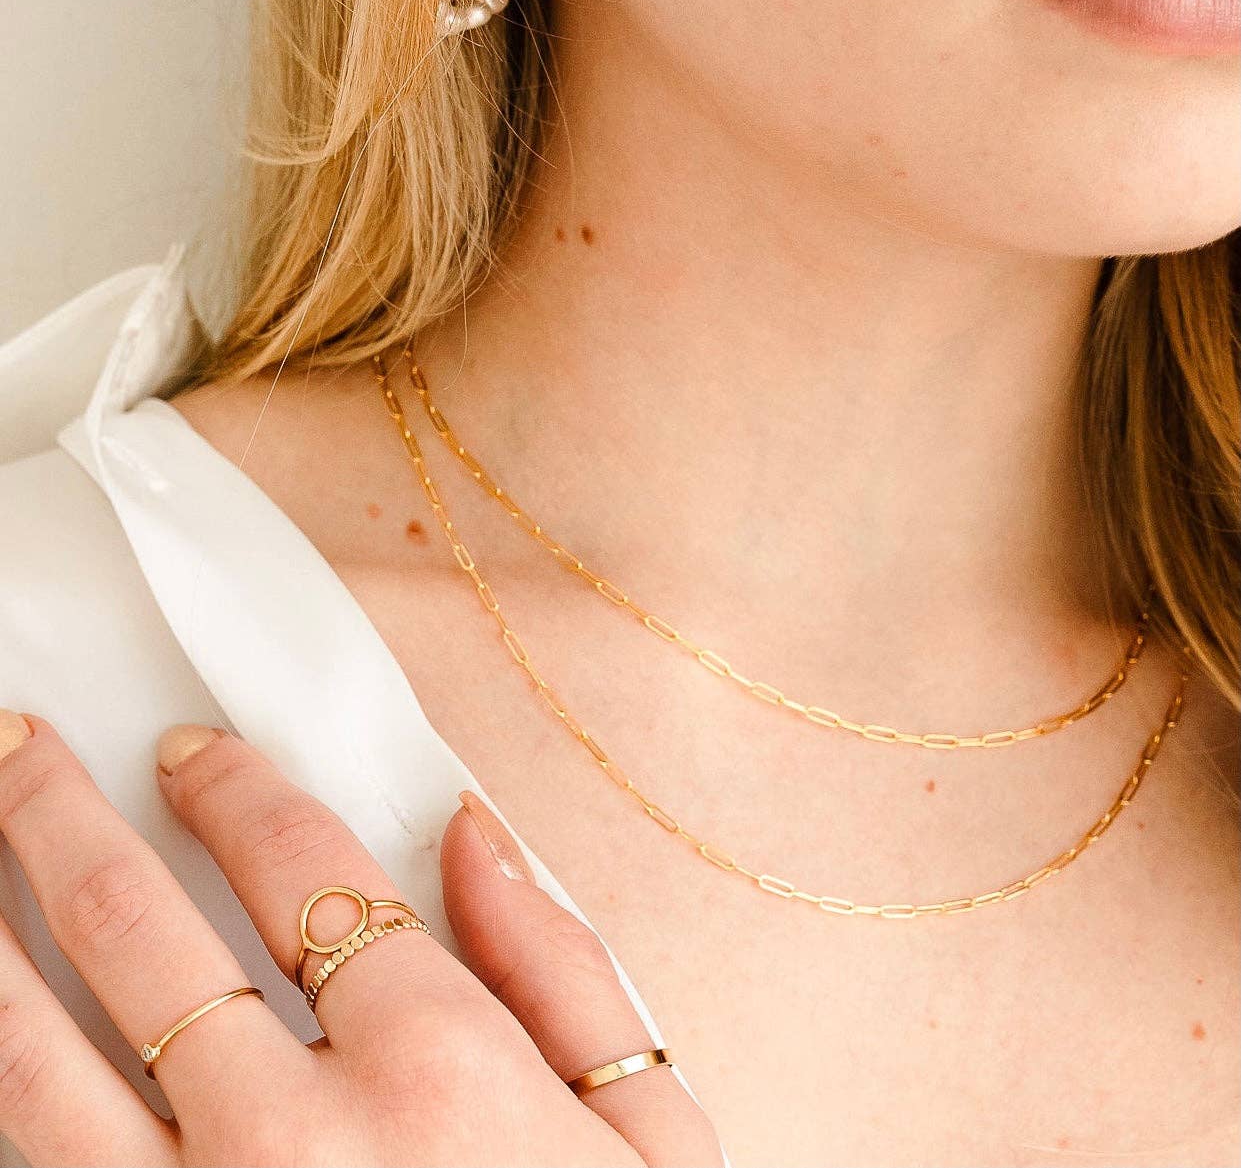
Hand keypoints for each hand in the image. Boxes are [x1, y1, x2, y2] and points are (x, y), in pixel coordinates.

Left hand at [0, 713, 721, 1166]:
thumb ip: (563, 965)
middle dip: (58, 818)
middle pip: (139, 929)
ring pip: (33, 1057)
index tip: (185, 750)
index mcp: (438, 1064)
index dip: (232, 788)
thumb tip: (470, 830)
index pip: (303, 867)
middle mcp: (295, 1135)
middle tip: (15, 744)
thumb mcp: (654, 1136)